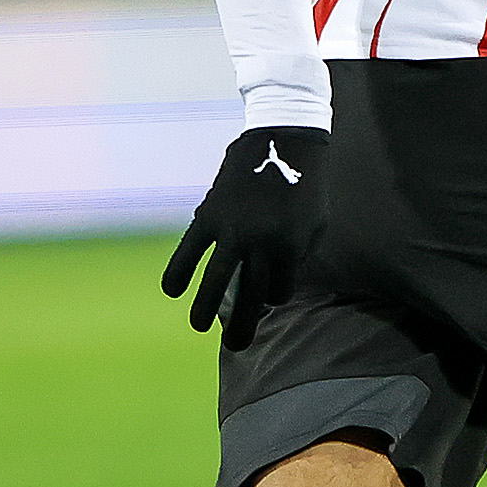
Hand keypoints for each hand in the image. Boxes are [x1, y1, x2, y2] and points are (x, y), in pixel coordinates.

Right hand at [162, 126, 330, 349]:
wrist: (283, 140)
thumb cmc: (305, 186)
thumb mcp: (315, 224)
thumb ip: (297, 257)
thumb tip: (273, 286)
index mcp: (290, 247)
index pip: (278, 290)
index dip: (274, 296)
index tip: (269, 294)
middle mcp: (261, 243)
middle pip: (249, 295)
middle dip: (243, 325)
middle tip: (237, 346)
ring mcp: (233, 229)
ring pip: (216, 279)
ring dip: (206, 307)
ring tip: (199, 327)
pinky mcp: (210, 214)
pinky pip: (189, 249)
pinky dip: (178, 270)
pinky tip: (171, 290)